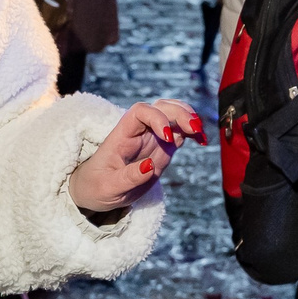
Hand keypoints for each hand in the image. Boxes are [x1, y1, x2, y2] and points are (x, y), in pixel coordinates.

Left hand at [66, 99, 204, 212]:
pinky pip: (179, 132)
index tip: (166, 137)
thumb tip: (150, 166)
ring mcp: (151, 138)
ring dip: (188, 117)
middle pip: (160, 107)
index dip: (156, 117)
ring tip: (200, 133)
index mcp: (122, 135)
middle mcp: (138, 132)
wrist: (96, 191)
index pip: (140, 112)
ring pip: (172, 114)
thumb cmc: (96, 186)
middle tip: (195, 128)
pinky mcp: (162, 148)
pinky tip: (201, 140)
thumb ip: (128, 177)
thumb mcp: (108, 187)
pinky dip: (192, 132)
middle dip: (179, 113)